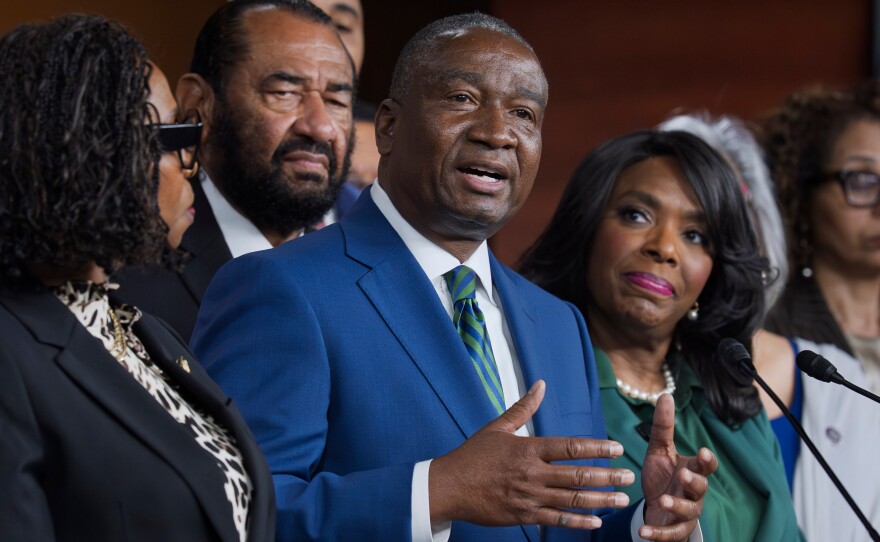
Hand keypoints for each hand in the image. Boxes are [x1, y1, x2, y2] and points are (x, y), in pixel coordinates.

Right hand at [429, 380, 634, 528]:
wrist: (449, 486)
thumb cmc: (472, 455)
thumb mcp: (497, 428)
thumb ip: (523, 408)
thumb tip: (540, 384)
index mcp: (528, 449)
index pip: (570, 447)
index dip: (597, 448)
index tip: (617, 449)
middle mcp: (532, 474)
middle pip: (577, 475)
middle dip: (607, 476)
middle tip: (629, 477)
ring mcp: (529, 497)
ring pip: (571, 500)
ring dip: (600, 500)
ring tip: (622, 499)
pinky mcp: (523, 516)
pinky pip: (556, 520)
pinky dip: (578, 522)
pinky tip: (596, 522)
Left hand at [639, 394, 717, 540]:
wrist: (655, 507)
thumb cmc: (662, 476)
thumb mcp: (659, 450)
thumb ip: (663, 427)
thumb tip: (665, 395)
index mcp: (692, 471)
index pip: (706, 465)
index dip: (707, 460)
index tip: (702, 451)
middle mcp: (694, 493)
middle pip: (701, 488)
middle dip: (694, 482)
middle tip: (684, 474)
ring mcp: (686, 513)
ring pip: (689, 511)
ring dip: (678, 506)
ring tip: (664, 500)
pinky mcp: (675, 530)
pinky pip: (670, 534)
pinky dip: (658, 535)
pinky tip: (644, 532)